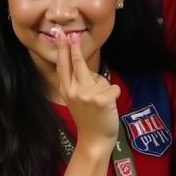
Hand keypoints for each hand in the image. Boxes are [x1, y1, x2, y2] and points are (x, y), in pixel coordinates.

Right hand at [54, 27, 121, 151]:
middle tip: (73, 36)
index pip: (64, 66)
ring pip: (100, 78)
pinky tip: (109, 108)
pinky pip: (114, 88)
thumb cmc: (88, 118)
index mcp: (66, 90)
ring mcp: (87, 95)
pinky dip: (115, 95)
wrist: (95, 140)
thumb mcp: (76, 100)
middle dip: (75, 49)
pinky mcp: (102, 99)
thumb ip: (78, 84)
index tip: (60, 35)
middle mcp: (74, 91)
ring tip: (100, 103)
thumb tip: (86, 69)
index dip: (63, 50)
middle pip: (77, 64)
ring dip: (104, 88)